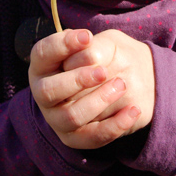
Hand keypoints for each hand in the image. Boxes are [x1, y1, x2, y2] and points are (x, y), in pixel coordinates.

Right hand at [29, 29, 154, 148]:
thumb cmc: (107, 57)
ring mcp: (56, 118)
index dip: (62, 45)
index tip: (87, 37)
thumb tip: (89, 54)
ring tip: (122, 86)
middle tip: (104, 72)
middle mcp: (43, 93)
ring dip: (99, 101)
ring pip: (72, 116)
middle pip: (49, 91)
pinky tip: (133, 110)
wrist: (128, 79)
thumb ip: (94, 46)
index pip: (43, 53)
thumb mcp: (103, 43)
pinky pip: (93, 138)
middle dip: (77, 80)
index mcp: (43, 65)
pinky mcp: (75, 138)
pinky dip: (115, 126)